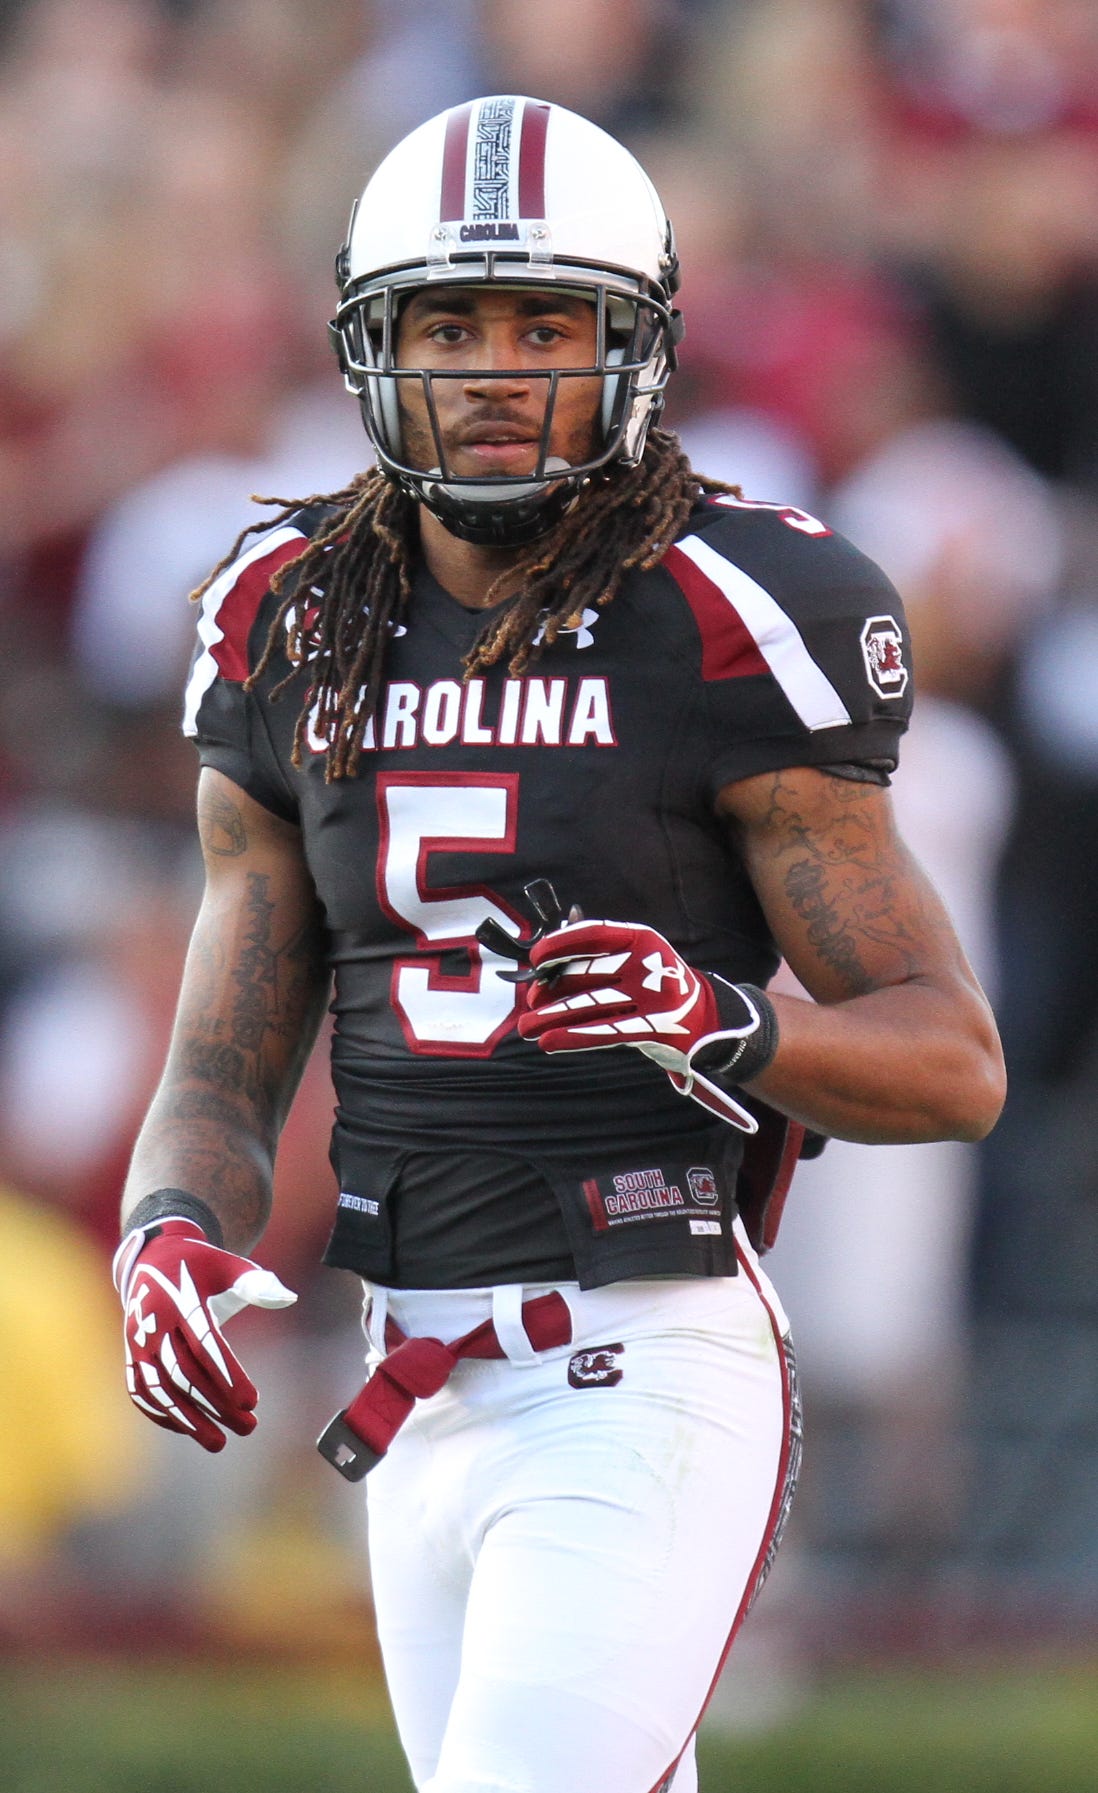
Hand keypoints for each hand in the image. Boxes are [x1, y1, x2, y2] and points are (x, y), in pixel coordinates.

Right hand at [113, 1218, 296, 1451]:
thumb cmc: (202, 1265)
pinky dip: (160, 1413)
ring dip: (187, 1420)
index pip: (205, 1345)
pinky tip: (187, 1430)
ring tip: (218, 1443)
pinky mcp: (130, 1355)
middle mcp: (153, 1324)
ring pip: (159, 1388)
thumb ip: (256, 1283)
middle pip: (184, 1373)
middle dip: (216, 1405)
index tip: (252, 1402)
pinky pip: (140, 1390)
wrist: (153, 1259)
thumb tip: (289, 1297)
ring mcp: (137, 1342)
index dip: (228, 1375)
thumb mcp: (229, 1265)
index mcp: (180, 1301)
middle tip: (248, 1428)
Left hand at [517, 919, 776, 1131]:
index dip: (559, 944)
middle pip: (585, 972)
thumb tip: (550, 947)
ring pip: (589, 1004)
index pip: (592, 934)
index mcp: (641, 938)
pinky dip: (573, 1036)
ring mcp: (652, 996)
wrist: (705, 1018)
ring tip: (527, 1028)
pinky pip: (605, 1031)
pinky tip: (549, 1042)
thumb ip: (598, 950)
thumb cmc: (657, 985)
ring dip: (552, 1016)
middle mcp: (647, 962)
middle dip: (551, 988)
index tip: (535, 958)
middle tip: (530, 1001)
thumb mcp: (635, 958)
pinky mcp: (653, 1028)